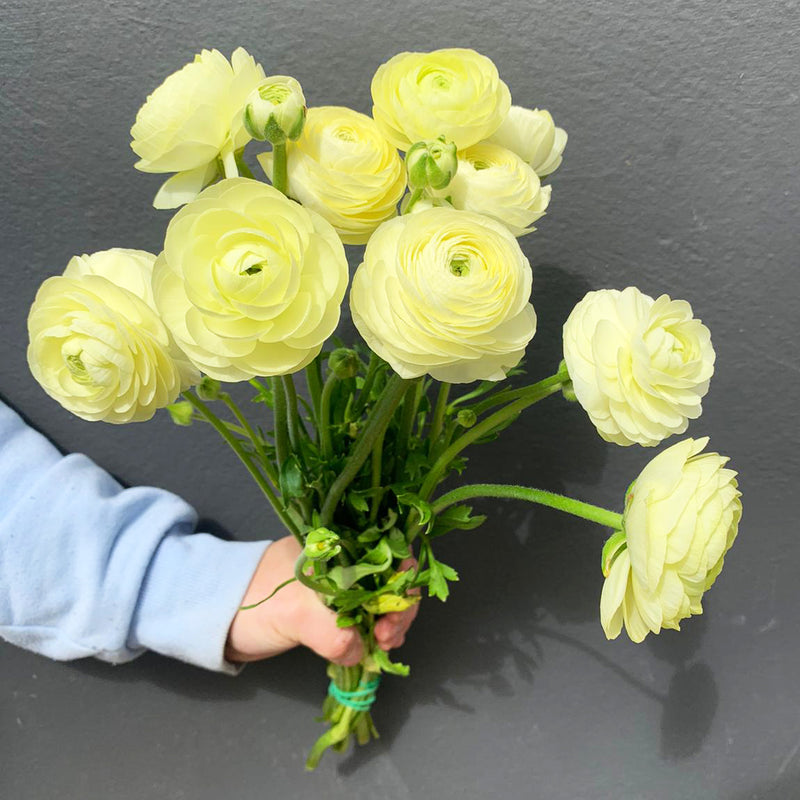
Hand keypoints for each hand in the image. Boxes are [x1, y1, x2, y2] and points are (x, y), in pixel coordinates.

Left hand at [225, 536, 418, 665]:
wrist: (217, 618)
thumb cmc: (253, 602)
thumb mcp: (294, 613)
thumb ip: (332, 632)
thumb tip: (362, 652)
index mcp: (338, 546)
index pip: (386, 556)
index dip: (400, 584)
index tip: (390, 617)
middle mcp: (344, 561)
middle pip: (389, 580)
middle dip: (398, 610)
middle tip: (387, 640)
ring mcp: (338, 587)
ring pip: (379, 602)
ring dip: (389, 625)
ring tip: (382, 649)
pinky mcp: (330, 611)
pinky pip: (364, 620)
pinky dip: (373, 636)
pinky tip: (372, 651)